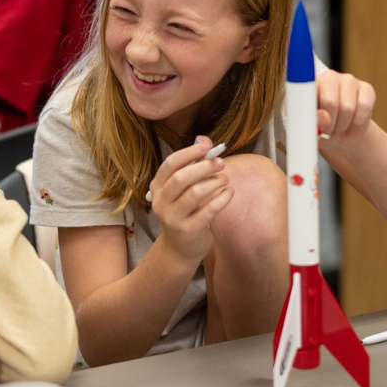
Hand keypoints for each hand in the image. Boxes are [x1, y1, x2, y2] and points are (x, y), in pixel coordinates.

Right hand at [146, 136, 232, 262]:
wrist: (180, 247)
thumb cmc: (185, 211)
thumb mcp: (183, 189)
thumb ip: (192, 165)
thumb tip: (205, 139)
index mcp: (157, 187)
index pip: (170, 164)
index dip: (189, 152)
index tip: (207, 146)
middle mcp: (161, 202)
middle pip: (181, 178)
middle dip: (203, 167)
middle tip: (221, 163)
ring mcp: (173, 217)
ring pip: (195, 193)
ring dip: (214, 182)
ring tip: (225, 178)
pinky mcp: (188, 230)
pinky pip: (208, 210)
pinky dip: (222, 198)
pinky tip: (229, 192)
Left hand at [316, 69, 374, 149]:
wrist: (343, 136)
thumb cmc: (322, 130)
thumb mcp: (313, 131)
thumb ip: (315, 123)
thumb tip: (324, 118)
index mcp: (308, 85)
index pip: (307, 89)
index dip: (311, 110)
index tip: (312, 123)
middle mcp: (328, 77)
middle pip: (329, 102)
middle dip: (330, 123)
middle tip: (327, 130)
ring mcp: (348, 80)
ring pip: (347, 107)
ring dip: (343, 124)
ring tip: (338, 126)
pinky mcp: (366, 88)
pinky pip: (364, 106)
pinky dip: (358, 120)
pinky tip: (353, 120)